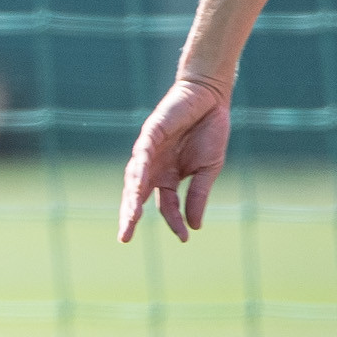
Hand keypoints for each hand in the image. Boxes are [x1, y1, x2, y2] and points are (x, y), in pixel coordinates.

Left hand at [118, 74, 231, 243]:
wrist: (211, 99)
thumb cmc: (209, 132)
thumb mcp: (207, 170)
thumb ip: (198, 196)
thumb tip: (195, 226)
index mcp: (168, 177)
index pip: (167, 205)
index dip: (174, 222)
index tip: (185, 238)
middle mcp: (154, 168)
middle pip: (138, 196)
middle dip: (131, 216)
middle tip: (125, 237)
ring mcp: (149, 152)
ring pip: (135, 179)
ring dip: (131, 198)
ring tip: (131, 217)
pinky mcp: (150, 134)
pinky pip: (141, 154)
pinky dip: (139, 170)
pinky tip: (137, 185)